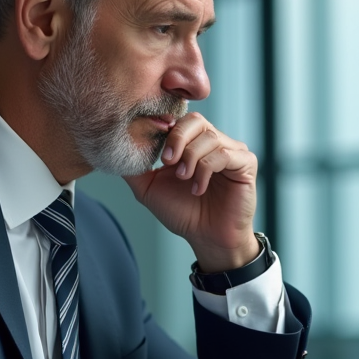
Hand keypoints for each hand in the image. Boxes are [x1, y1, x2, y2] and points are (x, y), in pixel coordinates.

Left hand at [123, 112, 259, 271]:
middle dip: (178, 138)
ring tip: (185, 180)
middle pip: (196, 120)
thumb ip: (134, 169)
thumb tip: (113, 150)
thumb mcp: (149, 189)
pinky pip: (225, 153)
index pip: (179, 120)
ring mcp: (232, 150)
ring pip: (209, 137)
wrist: (206, 238)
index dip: (165, 130)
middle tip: (169, 162)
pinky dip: (207, 169)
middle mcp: (213, 142)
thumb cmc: (183, 213)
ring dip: (191, 158)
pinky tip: (199, 188)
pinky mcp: (246, 163)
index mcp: (192, 143)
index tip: (157, 154)